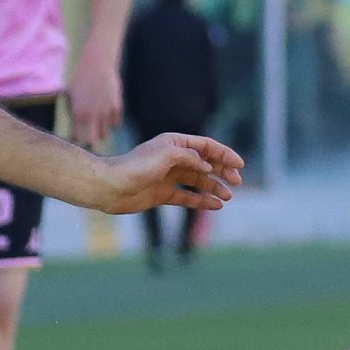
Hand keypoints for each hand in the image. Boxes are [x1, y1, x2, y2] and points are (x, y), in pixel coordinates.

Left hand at [67, 51, 122, 148]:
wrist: (98, 64)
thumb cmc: (80, 78)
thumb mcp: (70, 94)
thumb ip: (70, 111)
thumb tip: (71, 125)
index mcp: (78, 113)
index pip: (77, 137)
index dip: (77, 141)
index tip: (76, 142)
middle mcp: (92, 115)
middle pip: (93, 140)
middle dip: (90, 142)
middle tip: (89, 141)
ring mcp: (106, 112)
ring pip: (105, 133)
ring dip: (101, 132)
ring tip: (97, 128)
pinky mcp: (117, 107)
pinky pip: (115, 123)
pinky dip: (111, 123)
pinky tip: (107, 118)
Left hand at [87, 133, 243, 214]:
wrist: (110, 187)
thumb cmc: (136, 167)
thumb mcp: (167, 155)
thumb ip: (191, 158)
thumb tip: (207, 167)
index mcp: (174, 143)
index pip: (206, 146)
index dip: (224, 155)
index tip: (239, 165)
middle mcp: (173, 158)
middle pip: (204, 164)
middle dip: (222, 172)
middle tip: (237, 182)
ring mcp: (168, 177)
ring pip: (198, 181)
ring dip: (214, 188)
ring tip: (227, 197)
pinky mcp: (162, 194)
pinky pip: (187, 197)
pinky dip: (201, 201)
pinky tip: (215, 206)